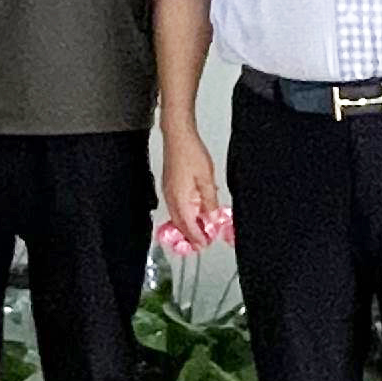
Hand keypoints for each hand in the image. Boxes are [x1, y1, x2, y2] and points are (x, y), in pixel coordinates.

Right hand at [159, 127, 229, 248]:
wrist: (178, 136)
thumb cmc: (190, 153)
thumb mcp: (207, 180)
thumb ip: (210, 202)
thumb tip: (213, 218)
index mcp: (180, 200)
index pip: (188, 227)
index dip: (196, 238)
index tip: (204, 244)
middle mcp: (171, 198)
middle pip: (180, 224)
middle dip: (191, 235)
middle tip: (202, 242)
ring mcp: (168, 192)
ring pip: (177, 216)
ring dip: (188, 225)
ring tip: (200, 229)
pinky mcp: (169, 185)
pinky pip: (176, 206)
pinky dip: (185, 214)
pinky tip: (194, 211)